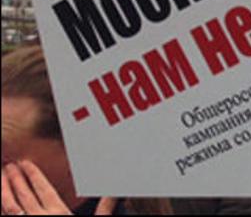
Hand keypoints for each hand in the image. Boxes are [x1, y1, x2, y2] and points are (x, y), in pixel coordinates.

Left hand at [1, 161, 116, 214]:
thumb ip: (104, 207)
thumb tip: (115, 192)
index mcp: (58, 213)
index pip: (43, 188)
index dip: (33, 174)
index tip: (25, 163)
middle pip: (24, 194)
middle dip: (16, 178)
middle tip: (10, 165)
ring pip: (9, 205)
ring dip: (4, 189)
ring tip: (1, 175)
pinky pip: (6, 216)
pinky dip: (1, 207)